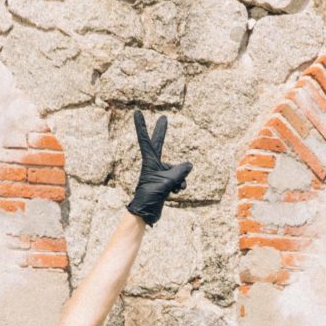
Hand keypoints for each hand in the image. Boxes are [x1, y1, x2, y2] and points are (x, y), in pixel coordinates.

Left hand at [126, 111, 191, 225]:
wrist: (147, 212)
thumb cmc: (151, 196)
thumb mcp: (167, 182)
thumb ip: (179, 172)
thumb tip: (189, 165)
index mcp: (149, 161)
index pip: (145, 140)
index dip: (141, 126)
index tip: (137, 112)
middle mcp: (154, 164)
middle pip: (159, 144)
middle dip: (162, 132)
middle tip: (163, 117)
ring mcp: (160, 172)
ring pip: (177, 170)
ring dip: (178, 179)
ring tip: (172, 188)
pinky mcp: (166, 181)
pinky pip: (179, 179)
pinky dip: (180, 185)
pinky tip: (175, 192)